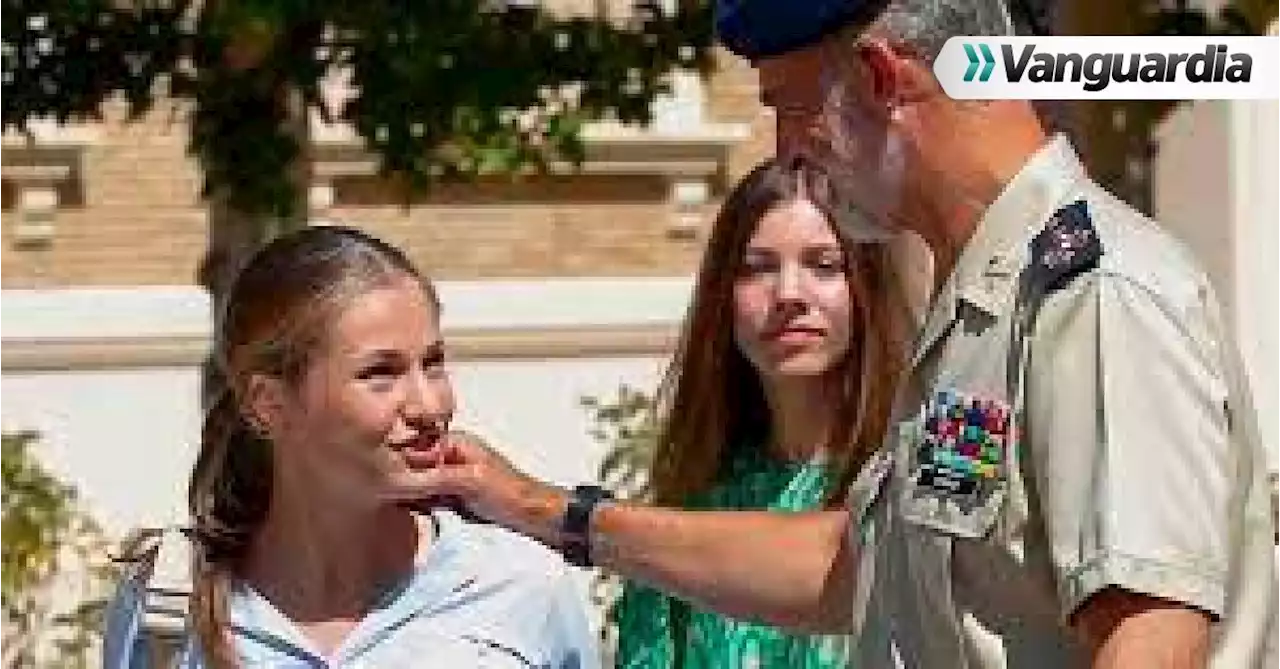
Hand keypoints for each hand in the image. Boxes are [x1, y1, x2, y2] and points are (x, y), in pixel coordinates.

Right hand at [383, 430, 567, 543]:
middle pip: (415, 463)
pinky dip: (419, 502)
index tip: (380, 471)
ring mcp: (453, 476)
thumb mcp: (470, 480)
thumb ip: (437, 476)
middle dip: (400, 475)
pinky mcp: (455, 496)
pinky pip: (429, 497)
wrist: (533, 515)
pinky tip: (408, 509)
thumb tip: (406, 475)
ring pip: (420, 481)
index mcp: (457, 442)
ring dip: (408, 490)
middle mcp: (452, 455)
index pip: (416, 445)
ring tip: (389, 498)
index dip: (397, 459)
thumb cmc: (510, 493)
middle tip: (380, 488)